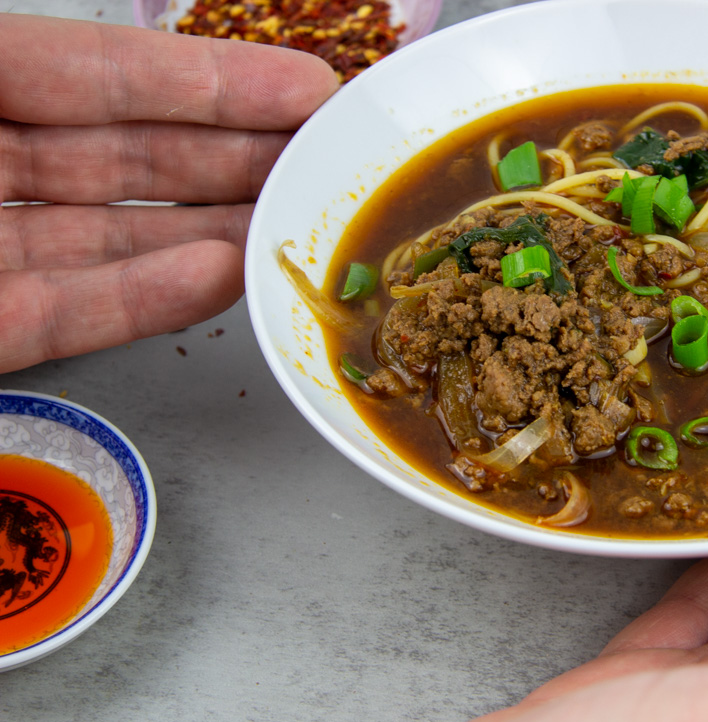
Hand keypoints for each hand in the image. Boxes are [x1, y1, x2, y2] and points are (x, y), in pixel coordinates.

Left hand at [0, 14, 338, 373]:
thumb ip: (31, 68)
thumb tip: (131, 73)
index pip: (94, 73)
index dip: (206, 80)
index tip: (305, 87)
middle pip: (119, 156)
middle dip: (233, 157)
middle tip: (325, 162)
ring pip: (106, 241)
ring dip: (211, 236)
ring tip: (299, 227)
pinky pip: (60, 316)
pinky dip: (142, 301)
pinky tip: (219, 280)